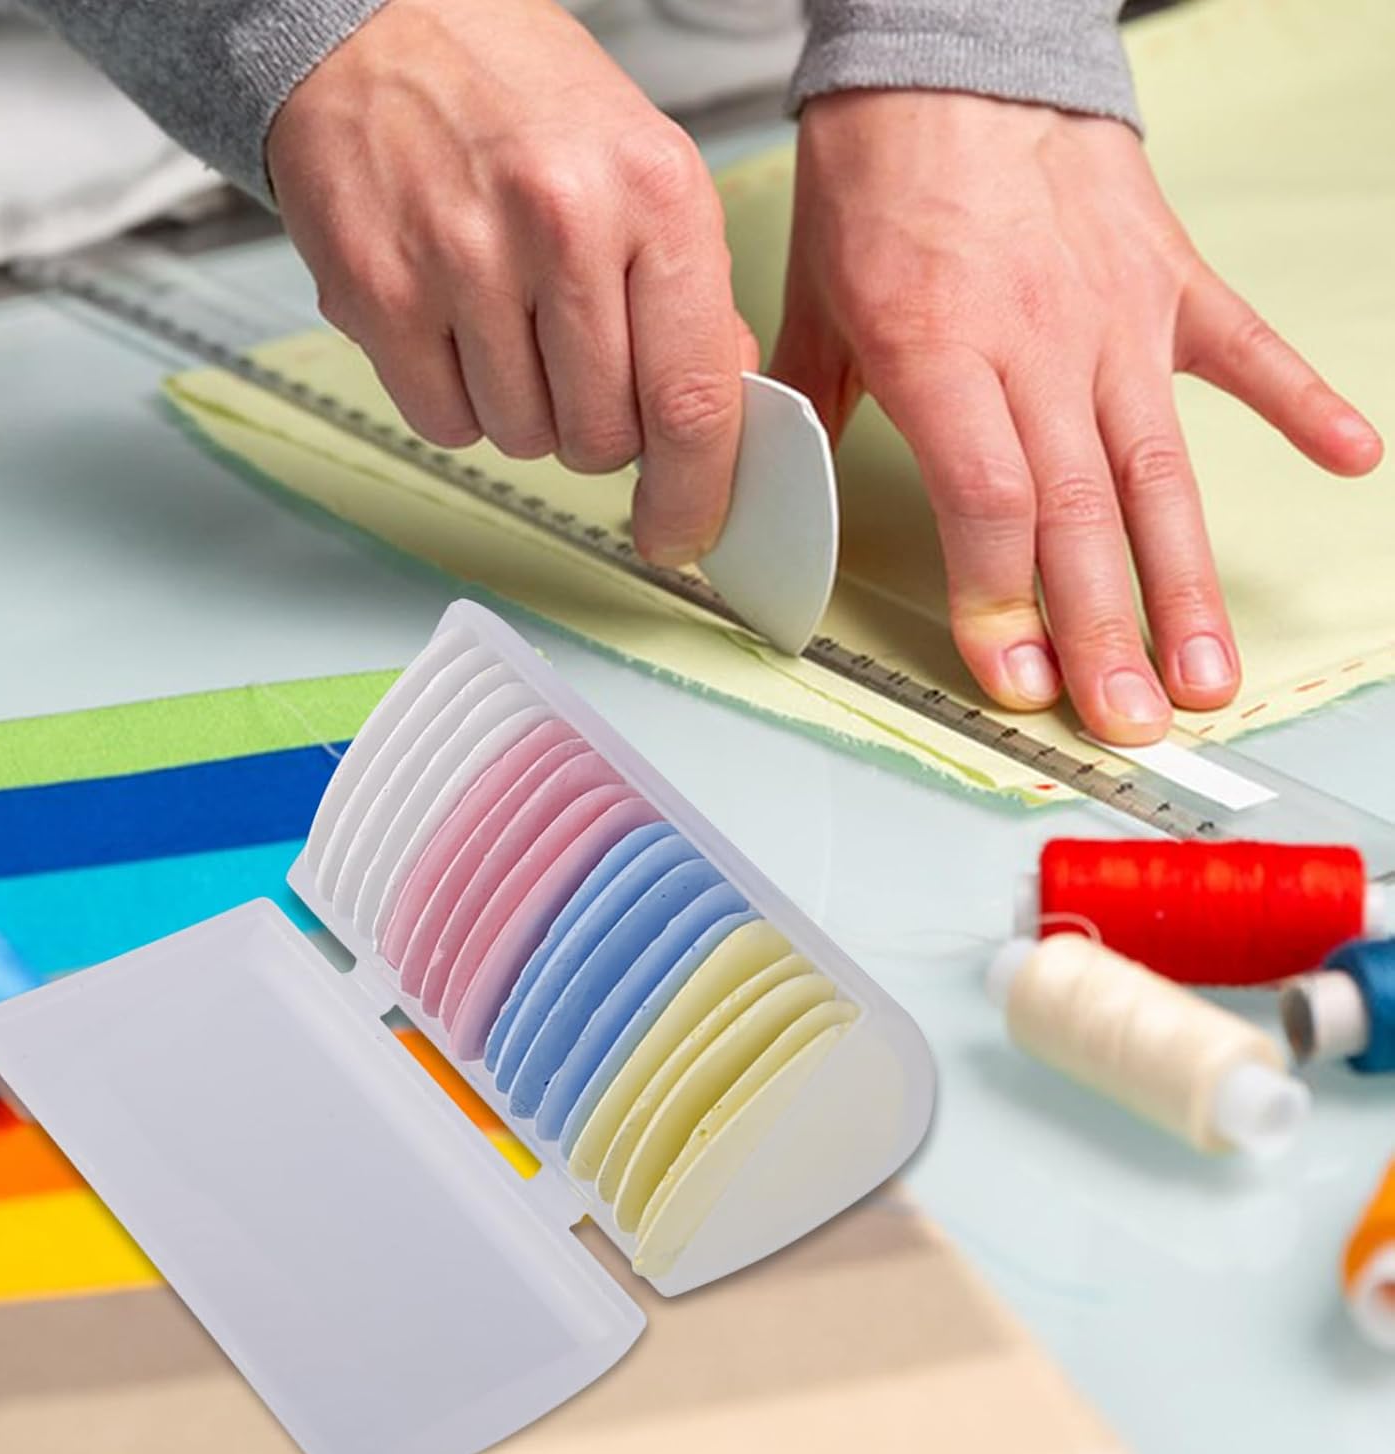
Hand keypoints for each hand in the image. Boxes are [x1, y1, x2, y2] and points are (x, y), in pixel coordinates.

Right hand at [267, 0, 757, 565]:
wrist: (377, 28)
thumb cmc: (519, 99)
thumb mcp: (647, 167)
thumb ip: (690, 296)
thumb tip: (718, 409)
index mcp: (654, 192)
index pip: (693, 399)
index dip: (695, 492)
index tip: (685, 530)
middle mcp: (562, 223)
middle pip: (604, 438)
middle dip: (602, 433)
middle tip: (580, 366)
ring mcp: (462, 260)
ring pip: (525, 439)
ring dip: (527, 412)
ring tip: (511, 320)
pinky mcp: (381, 293)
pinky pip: (447, 424)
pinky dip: (460, 402)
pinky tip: (459, 328)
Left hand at [771, 91, 1382, 742]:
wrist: (952, 48)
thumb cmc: (879, 173)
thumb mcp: (817, 303)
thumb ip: (811, 417)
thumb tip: (782, 506)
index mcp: (940, 351)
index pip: (987, 503)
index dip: (1003, 602)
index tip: (1017, 682)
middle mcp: (1037, 345)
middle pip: (1080, 513)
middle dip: (1105, 630)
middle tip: (1128, 721)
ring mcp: (1115, 317)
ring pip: (1159, 468)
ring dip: (1186, 580)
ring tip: (1207, 674)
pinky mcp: (1169, 280)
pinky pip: (1244, 347)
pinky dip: (1300, 402)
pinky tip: (1353, 458)